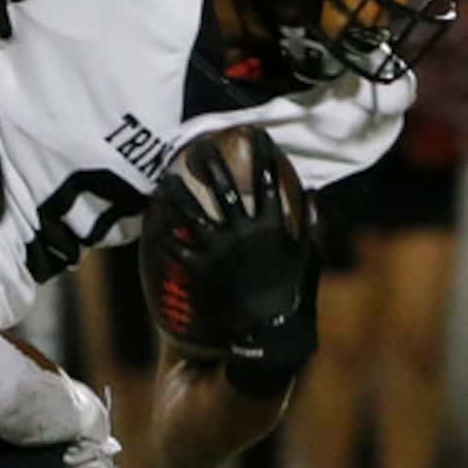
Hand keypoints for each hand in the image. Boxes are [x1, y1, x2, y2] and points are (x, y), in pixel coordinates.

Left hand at [141, 128, 320, 396]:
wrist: (269, 333)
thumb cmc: (289, 295)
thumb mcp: (306, 258)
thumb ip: (309, 226)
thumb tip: (313, 196)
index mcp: (271, 227)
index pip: (267, 182)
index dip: (262, 156)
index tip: (256, 135)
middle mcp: (244, 233)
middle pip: (224, 190)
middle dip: (213, 164)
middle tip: (200, 144)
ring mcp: (221, 250)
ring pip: (194, 213)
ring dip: (179, 194)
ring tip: (166, 178)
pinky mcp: (202, 270)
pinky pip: (178, 248)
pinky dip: (166, 235)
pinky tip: (154, 223)